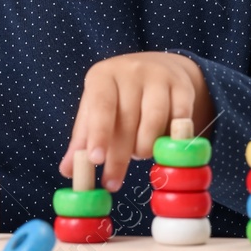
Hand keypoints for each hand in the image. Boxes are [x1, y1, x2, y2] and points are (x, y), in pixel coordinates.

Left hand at [60, 51, 213, 190]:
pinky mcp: (183, 87)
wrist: (158, 67)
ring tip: (138, 154)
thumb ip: (83, 139)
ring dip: (145, 146)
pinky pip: (179, 119)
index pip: (101, 104)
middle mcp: (132, 71)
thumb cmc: (118, 97)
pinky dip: (171, 139)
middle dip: (119, 155)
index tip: (96, 160)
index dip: (98, 133)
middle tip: (112, 182)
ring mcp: (160, 77)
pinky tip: (164, 148)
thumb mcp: (96, 110)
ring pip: (155, 120)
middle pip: (128, 119)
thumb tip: (68, 171)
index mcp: (103, 75)